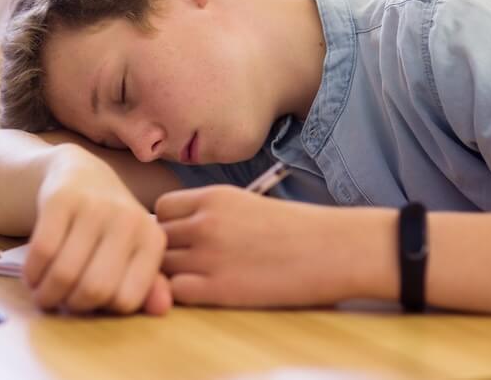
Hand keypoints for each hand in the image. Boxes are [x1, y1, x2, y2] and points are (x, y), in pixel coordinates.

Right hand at [23, 149, 171, 314]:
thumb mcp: (134, 252)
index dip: (102, 309)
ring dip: (46, 293)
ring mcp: (95, 206)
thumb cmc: (109, 225)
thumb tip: (162, 309)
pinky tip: (33, 274)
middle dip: (71, 305)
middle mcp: (128, 220)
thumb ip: (148, 284)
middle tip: (61, 299)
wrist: (81, 174)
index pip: (126, 300)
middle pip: (94, 289)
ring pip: (64, 274)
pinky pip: (42, 251)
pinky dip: (32, 273)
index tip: (89, 302)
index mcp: (152, 239)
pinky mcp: (62, 198)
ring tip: (44, 291)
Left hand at [157, 186, 389, 306]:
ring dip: (174, 274)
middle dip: (168, 250)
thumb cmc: (297, 228)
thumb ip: (210, 212)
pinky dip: (185, 294)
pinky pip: (176, 291)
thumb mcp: (247, 203)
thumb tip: (177, 229)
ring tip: (201, 277)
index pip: (161, 209)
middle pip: (156, 238)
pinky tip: (209, 291)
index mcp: (213, 197)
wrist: (333, 249)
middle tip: (190, 262)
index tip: (185, 237)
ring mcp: (209, 256)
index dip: (169, 225)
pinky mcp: (219, 289)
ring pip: (162, 266)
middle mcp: (205, 222)